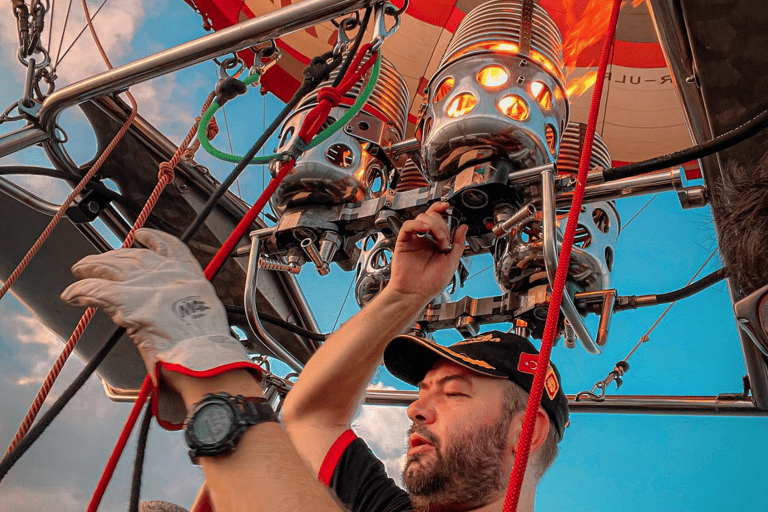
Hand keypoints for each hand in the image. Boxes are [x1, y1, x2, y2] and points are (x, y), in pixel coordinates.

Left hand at [61, 228, 259, 428]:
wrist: (200, 355)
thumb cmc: (205, 347)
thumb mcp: (206, 316)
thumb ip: (188, 308)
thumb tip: (176, 316)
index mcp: (191, 276)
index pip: (171, 247)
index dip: (154, 239)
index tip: (141, 236)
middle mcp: (168, 273)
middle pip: (134, 256)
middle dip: (114, 256)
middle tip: (100, 260)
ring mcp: (146, 284)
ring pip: (111, 267)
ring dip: (92, 267)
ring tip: (80, 270)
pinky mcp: (125, 299)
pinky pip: (94, 289)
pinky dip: (79, 291)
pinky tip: (71, 294)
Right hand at [388, 202, 467, 303]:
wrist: (415, 294)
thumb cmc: (430, 283)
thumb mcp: (451, 262)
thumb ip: (458, 243)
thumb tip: (463, 228)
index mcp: (435, 242)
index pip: (438, 219)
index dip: (442, 209)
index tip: (448, 206)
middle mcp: (424, 239)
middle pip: (431, 217)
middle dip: (442, 225)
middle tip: (445, 240)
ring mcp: (414, 240)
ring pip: (421, 218)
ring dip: (433, 225)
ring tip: (438, 239)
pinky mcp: (403, 242)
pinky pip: (408, 226)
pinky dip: (416, 224)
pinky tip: (424, 229)